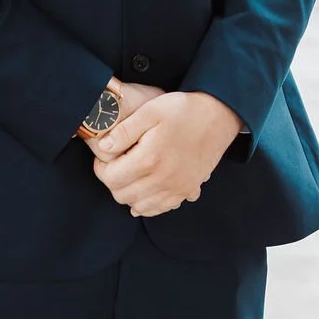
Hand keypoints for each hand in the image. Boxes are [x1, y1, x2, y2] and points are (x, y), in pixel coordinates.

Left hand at [89, 90, 242, 216]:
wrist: (218, 115)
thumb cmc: (183, 110)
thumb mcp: (150, 110)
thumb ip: (124, 131)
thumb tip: (104, 147)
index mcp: (150, 159)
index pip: (111, 178)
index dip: (101, 169)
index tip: (104, 158)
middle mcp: (162, 180)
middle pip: (122, 196)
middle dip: (113, 182)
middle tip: (115, 164)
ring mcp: (176, 189)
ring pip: (139, 206)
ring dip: (129, 194)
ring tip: (131, 173)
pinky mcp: (187, 191)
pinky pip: (160, 209)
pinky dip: (148, 203)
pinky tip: (146, 188)